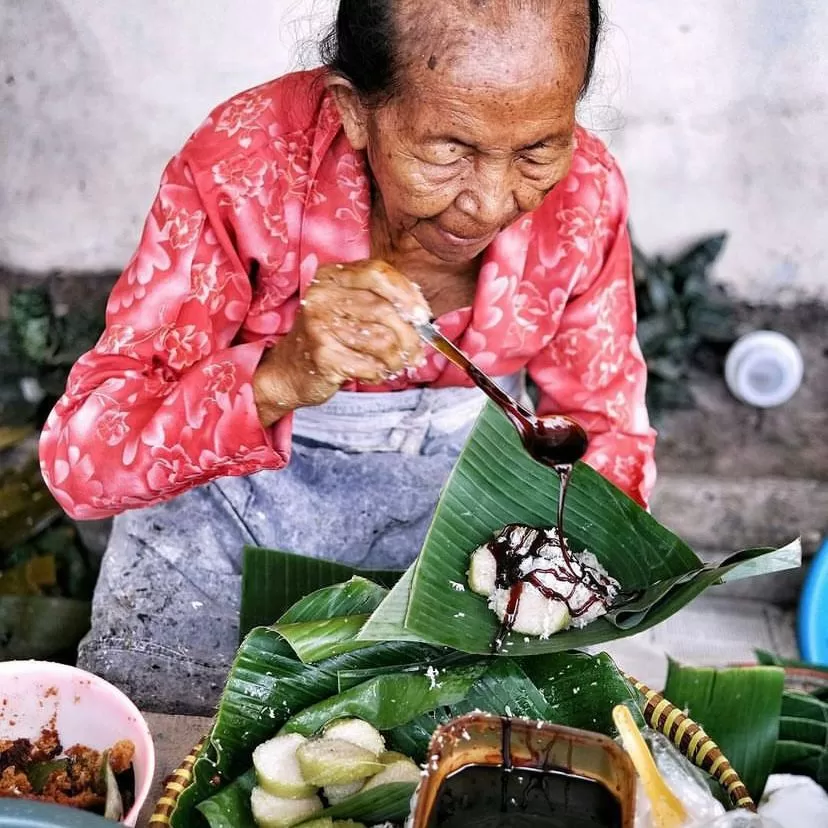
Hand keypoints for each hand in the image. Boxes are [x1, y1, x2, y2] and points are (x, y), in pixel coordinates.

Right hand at [253, 260, 430, 426]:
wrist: (287, 371)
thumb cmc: (328, 339)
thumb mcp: (349, 309)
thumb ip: (382, 303)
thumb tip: (423, 316)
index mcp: (331, 276)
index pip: (378, 273)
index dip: (407, 293)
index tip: (423, 315)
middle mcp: (322, 296)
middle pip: (385, 310)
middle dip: (410, 336)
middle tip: (416, 352)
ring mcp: (319, 325)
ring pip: (383, 341)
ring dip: (396, 360)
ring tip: (394, 365)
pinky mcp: (323, 355)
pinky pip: (370, 365)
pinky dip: (379, 374)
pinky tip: (372, 373)